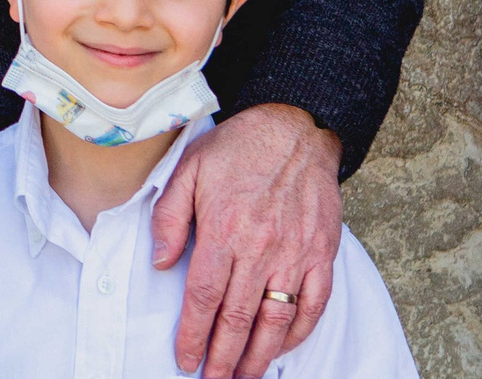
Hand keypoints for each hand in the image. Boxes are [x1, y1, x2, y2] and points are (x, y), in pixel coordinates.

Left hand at [151, 104, 343, 377]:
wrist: (295, 127)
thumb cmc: (238, 147)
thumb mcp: (188, 169)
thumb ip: (169, 217)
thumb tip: (159, 262)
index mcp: (223, 229)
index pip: (203, 296)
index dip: (193, 334)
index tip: (185, 358)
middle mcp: (261, 247)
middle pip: (238, 317)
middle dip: (223, 356)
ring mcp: (296, 253)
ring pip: (277, 319)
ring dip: (259, 355)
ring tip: (244, 376)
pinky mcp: (322, 253)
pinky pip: (314, 304)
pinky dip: (299, 332)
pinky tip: (284, 348)